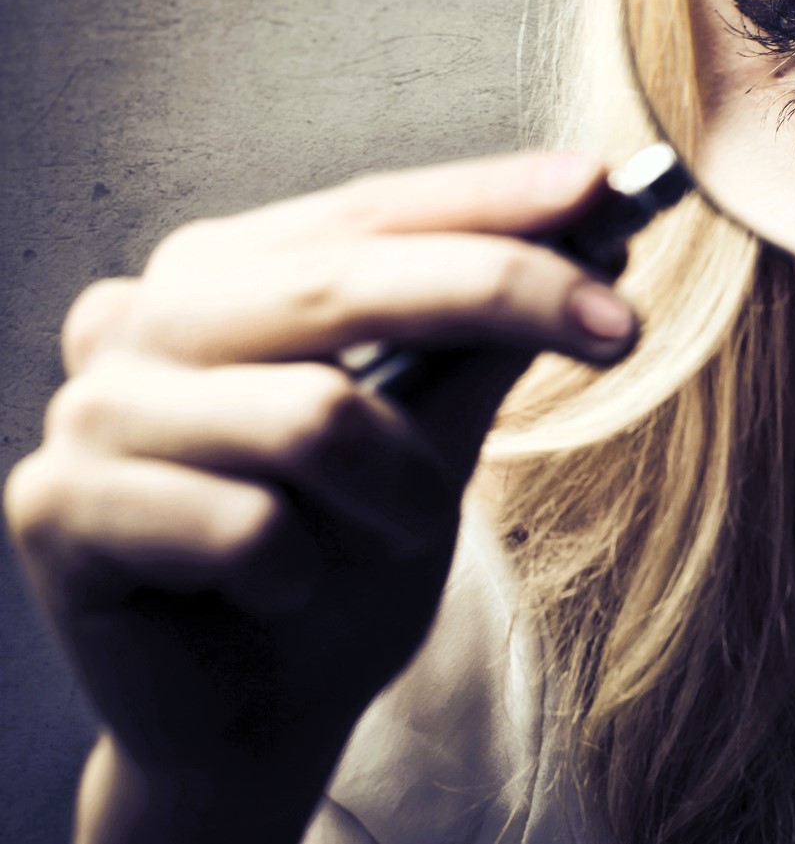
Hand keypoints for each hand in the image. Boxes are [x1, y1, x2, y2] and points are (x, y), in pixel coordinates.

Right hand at [4, 153, 637, 842]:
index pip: (370, 209)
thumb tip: (596, 242)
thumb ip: (488, 339)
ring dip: (397, 500)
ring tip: (378, 542)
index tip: (606, 189)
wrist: (255, 717)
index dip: (491, 198)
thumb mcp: (436, 436)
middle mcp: (139, 316)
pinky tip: (273, 596)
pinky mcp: (54, 507)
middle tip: (624, 330)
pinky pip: (249, 529)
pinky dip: (305, 575)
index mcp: (224, 275)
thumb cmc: (342, 560)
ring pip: (314, 417)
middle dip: (504, 293)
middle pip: (348, 279)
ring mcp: (89, 407)